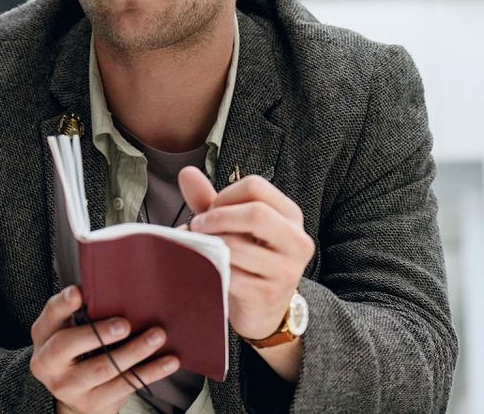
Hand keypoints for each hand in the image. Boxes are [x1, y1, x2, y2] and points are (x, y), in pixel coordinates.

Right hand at [29, 285, 179, 413]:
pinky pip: (124, 386)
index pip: (50, 315)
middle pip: (68, 345)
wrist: (78, 399)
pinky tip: (167, 362)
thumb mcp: (71, 331)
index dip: (63, 304)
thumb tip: (117, 287)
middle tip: (124, 324)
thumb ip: (84, 312)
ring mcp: (69, 386)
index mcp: (44, 335)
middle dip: (97, 333)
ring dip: (133, 351)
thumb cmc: (79, 353)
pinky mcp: (92, 402)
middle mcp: (48, 363)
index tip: (79, 293)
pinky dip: (149, 372)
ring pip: (103, 368)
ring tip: (156, 337)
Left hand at [178, 167, 314, 340]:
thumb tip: (186, 172)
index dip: (225, 195)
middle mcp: (296, 240)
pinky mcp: (269, 294)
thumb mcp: (233, 227)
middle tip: (198, 227)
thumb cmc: (248, 261)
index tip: (209, 210)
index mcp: (290, 215)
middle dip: (217, 217)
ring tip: (198, 248)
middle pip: (256, 212)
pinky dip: (210, 269)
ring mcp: (286, 270)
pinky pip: (231, 275)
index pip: (256, 186)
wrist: (264, 312)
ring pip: (239, 246)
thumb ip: (210, 201)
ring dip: (209, 245)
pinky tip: (204, 269)